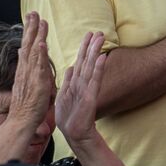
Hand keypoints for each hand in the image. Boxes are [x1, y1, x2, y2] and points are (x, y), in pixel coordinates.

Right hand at [8, 12, 54, 129]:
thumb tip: (23, 52)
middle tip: (33, 11)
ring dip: (37, 36)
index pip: (26, 46)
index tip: (31, 16)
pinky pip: (38, 68)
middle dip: (31, 28)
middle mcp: (26, 70)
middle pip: (28, 45)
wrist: (20, 121)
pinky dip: (40, 55)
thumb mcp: (25, 82)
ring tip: (40, 21)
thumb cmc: (26, 105)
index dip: (29, 31)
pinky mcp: (37, 84)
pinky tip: (42, 44)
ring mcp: (30, 76)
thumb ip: (26, 67)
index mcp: (25, 70)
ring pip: (34, 52)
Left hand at [56, 30, 106, 147]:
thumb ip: (68, 81)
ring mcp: (87, 89)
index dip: (84, 48)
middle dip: (92, 46)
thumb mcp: (64, 95)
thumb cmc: (70, 116)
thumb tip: (70, 67)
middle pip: (87, 61)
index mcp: (75, 82)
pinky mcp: (90, 97)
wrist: (74, 133)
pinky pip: (94, 80)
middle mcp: (82, 83)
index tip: (89, 35)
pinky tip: (102, 58)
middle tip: (99, 32)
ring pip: (91, 67)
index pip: (81, 61)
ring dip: (95, 52)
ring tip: (100, 38)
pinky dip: (98, 69)